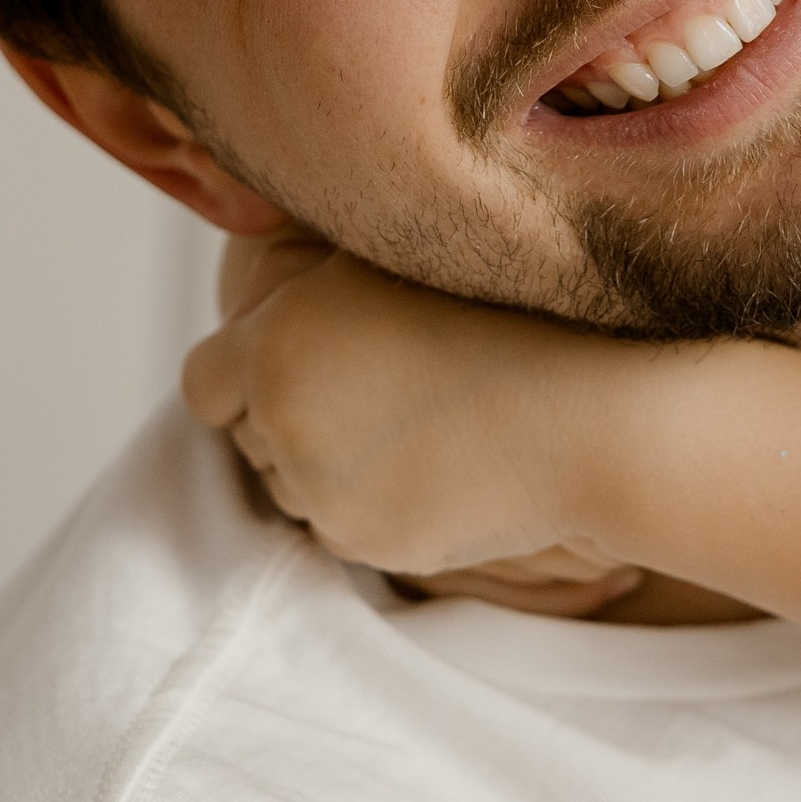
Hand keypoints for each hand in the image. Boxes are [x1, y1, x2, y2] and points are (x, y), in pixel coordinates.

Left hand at [183, 240, 648, 582]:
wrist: (594, 403)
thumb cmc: (505, 302)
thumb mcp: (387, 256)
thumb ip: (302, 282)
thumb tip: (253, 296)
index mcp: (274, 347)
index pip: (205, 382)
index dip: (244, 371)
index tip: (287, 361)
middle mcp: (285, 426)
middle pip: (252, 435)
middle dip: (292, 413)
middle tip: (369, 382)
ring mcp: (328, 495)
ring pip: (297, 484)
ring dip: (331, 459)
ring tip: (415, 416)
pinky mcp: (374, 544)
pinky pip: (347, 522)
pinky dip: (376, 498)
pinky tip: (440, 457)